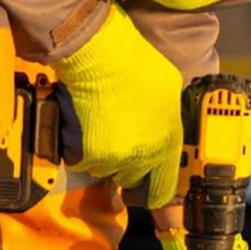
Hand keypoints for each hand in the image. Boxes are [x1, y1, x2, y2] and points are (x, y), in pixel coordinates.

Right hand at [53, 4, 182, 208]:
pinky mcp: (87, 155)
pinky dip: (81, 148)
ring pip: (106, 170)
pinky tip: (86, 123)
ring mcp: (114, 159)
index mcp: (167, 144)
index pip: (163, 190)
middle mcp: (143, 157)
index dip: (154, 193)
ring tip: (102, 123)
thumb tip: (164, 133)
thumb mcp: (170, 91)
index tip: (146, 192)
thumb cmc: (135, 65)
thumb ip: (169, 122)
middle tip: (118, 142)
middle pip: (131, 181)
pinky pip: (82, 161)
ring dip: (103, 155)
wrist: (101, 56)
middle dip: (126, 167)